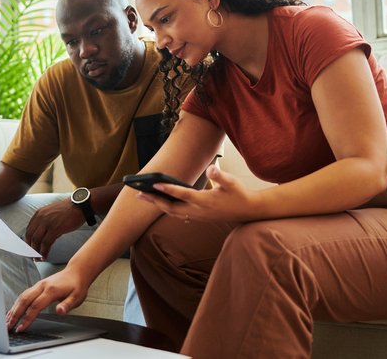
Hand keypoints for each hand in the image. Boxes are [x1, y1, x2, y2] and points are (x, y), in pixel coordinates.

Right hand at [6, 268, 87, 331]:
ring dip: (13, 309)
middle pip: (24, 301)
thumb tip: (59, 311)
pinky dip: (17, 304)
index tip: (21, 328)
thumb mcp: (77, 297)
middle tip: (8, 327)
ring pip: (22, 297)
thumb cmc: (77, 285)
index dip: (27, 318)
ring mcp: (38, 285)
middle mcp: (42, 286)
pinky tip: (13, 311)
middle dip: (15, 315)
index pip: (35, 306)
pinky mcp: (37, 286)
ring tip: (7, 321)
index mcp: (51, 290)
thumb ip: (67, 305)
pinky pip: (24, 295)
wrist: (77, 271)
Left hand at [25, 200, 84, 258]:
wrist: (80, 206)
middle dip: (30, 249)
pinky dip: (44, 252)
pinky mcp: (55, 229)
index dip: (27, 242)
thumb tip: (41, 238)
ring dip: (36, 252)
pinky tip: (44, 257)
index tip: (29, 250)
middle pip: (30, 236)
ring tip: (38, 259)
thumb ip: (44, 223)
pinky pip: (46, 243)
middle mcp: (41, 217)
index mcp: (39, 214)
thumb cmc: (68, 211)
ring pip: (37, 241)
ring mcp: (48, 223)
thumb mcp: (52, 213)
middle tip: (32, 256)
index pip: (28, 230)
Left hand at [136, 165, 258, 222]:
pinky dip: (167, 209)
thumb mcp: (232, 182)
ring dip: (158, 205)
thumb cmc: (239, 193)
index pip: (182, 194)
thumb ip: (220, 175)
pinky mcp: (198, 218)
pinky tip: (160, 203)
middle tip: (138, 193)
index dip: (168, 189)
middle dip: (154, 201)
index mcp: (205, 201)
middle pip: (171, 208)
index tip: (154, 184)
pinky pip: (178, 215)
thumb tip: (211, 168)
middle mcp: (198, 211)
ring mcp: (197, 216)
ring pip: (173, 213)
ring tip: (144, 197)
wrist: (248, 211)